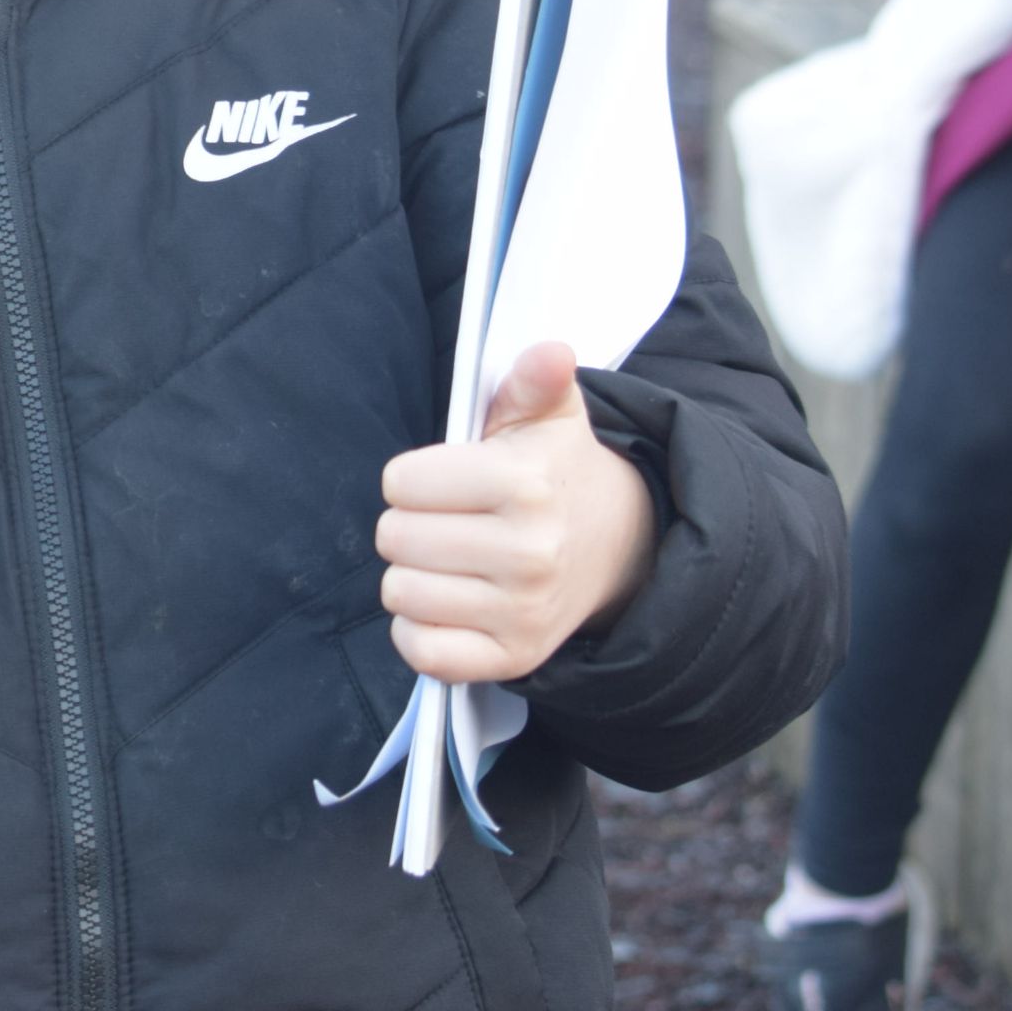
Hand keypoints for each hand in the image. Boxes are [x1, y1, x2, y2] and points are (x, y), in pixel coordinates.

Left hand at [376, 343, 657, 683]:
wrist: (617, 547)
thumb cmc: (556, 474)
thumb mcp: (547, 417)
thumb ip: (535, 379)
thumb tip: (551, 352)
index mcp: (525, 485)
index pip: (400, 483)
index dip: (412, 478)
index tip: (444, 480)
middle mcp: (528, 554)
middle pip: (394, 538)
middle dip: (409, 524)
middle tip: (449, 521)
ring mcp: (522, 612)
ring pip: (400, 593)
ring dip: (412, 576)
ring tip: (452, 560)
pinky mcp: (515, 658)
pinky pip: (423, 652)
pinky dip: (419, 630)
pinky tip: (446, 603)